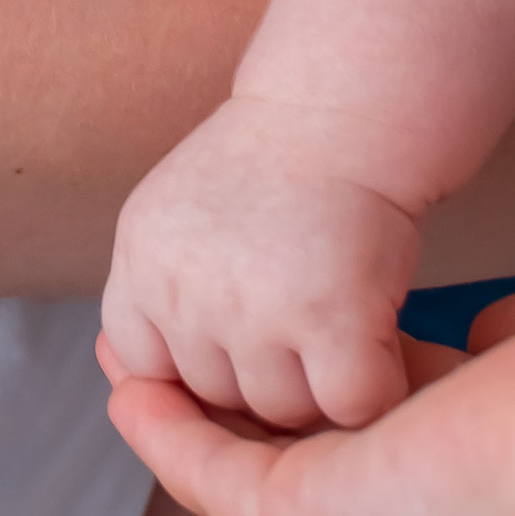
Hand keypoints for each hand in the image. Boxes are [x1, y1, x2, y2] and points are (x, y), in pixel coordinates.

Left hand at [103, 99, 422, 428]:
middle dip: (265, 374)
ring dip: (322, 386)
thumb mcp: (178, 214)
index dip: (195, 364)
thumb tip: (131, 385)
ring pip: (283, 409)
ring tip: (343, 327)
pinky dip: (376, 390)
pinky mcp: (331, 317)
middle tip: (307, 326)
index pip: (143, 366)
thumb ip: (161, 290)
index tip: (237, 339)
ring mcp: (254, 309)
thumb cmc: (274, 164)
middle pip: (219, 396)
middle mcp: (185, 290)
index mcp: (143, 262)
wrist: (341, 106)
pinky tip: (384, 345)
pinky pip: (349, 404)